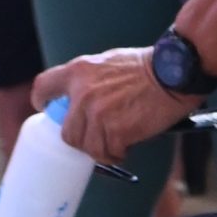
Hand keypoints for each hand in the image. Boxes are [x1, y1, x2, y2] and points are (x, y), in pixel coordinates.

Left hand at [33, 47, 185, 161]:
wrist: (173, 73)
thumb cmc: (148, 67)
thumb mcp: (108, 63)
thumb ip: (89, 79)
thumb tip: (80, 98)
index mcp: (78, 72)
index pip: (44, 87)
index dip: (43, 102)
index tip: (48, 110)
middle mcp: (82, 93)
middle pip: (67, 132)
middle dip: (82, 140)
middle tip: (99, 138)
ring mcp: (97, 113)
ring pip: (87, 146)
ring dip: (102, 149)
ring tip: (118, 143)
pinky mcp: (115, 130)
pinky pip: (109, 153)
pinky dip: (119, 154)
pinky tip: (129, 144)